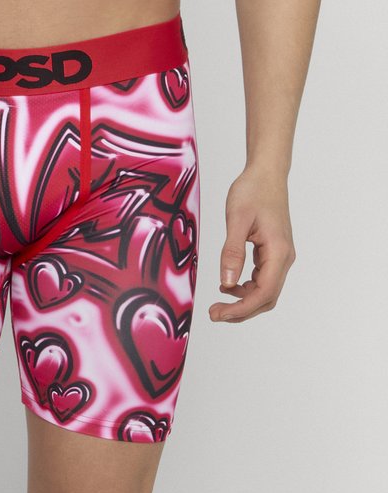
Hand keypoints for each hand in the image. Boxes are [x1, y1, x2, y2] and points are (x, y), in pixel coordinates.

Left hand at [208, 166, 295, 322]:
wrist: (266, 173)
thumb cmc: (253, 191)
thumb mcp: (237, 220)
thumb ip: (232, 252)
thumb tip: (226, 283)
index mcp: (278, 252)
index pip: (264, 293)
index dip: (241, 309)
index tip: (218, 313)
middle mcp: (284, 258)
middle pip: (266, 299)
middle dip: (241, 311)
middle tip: (214, 313)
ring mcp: (280, 257)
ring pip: (264, 293)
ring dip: (243, 302)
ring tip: (218, 302)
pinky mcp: (273, 254)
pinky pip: (261, 281)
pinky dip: (245, 290)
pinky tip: (228, 286)